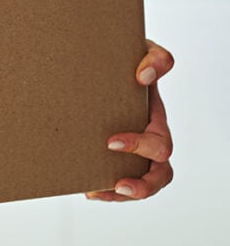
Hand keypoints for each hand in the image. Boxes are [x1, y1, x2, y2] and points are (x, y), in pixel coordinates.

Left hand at [86, 40, 173, 201]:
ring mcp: (130, 150)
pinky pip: (115, 180)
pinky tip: (86, 187)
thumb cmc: (126, 58)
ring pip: (140, 183)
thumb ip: (156, 57)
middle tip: (119, 184)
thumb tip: (144, 76)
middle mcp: (146, 139)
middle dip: (143, 185)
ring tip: (96, 192)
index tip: (110, 142)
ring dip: (122, 194)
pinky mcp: (111, 154)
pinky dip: (104, 189)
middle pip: (160, 173)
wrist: (102, 60)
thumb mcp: (144, 50)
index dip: (140, 147)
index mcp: (154, 120)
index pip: (160, 144)